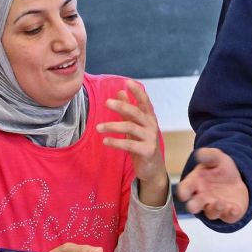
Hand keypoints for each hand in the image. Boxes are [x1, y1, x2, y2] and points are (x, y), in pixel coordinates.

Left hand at [96, 81, 168, 206]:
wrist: (152, 168)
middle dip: (122, 106)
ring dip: (112, 126)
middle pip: (136, 112)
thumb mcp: (135, 125)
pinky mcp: (147, 151)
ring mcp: (151, 138)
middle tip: (106, 102)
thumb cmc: (142, 143)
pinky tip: (105, 141)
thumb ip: (128, 110)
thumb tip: (120, 91)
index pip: (145, 101)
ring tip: (98, 127)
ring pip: (130, 128)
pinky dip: (116, 142)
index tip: (127, 82)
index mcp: (149, 117)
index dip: (137, 92)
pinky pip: (129, 144)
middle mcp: (151, 125)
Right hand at [175, 147, 248, 222]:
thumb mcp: (216, 158)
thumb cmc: (219, 169)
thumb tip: (199, 153)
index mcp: (195, 184)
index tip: (183, 194)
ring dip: (214, 209)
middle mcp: (202, 198)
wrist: (236, 179)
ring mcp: (215, 207)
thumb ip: (209, 156)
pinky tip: (234, 209)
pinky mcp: (228, 213)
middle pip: (194, 206)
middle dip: (193, 206)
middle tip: (192, 206)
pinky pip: (228, 216)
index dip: (183, 192)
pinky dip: (231, 214)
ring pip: (211, 213)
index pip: (185, 189)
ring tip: (219, 203)